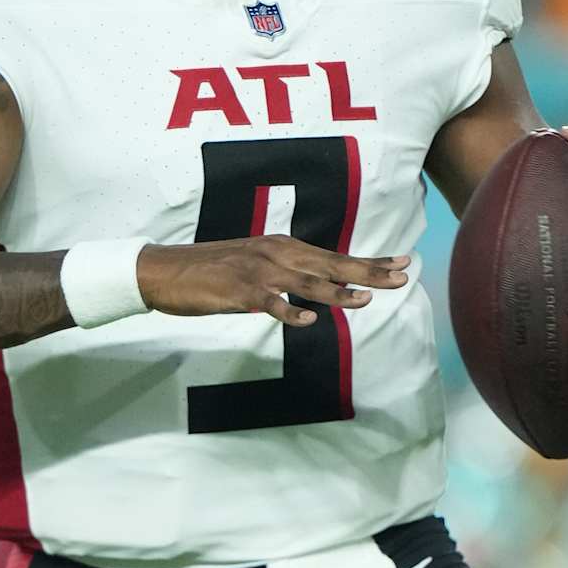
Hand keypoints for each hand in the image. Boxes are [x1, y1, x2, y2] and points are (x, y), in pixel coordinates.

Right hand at [137, 236, 411, 326]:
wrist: (165, 271)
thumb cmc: (212, 272)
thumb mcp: (256, 265)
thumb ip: (287, 273)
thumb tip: (319, 288)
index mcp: (282, 246)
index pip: (334, 255)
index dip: (370, 260)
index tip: (402, 262)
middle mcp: (276, 253)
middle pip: (330, 264)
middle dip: (368, 271)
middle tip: (402, 276)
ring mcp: (257, 271)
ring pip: (305, 282)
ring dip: (336, 292)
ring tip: (365, 300)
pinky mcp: (238, 290)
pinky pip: (268, 302)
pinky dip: (288, 311)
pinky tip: (308, 320)